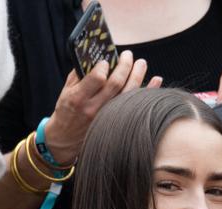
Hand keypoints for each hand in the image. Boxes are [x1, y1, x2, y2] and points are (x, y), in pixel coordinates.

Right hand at [44, 50, 162, 165]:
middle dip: (124, 66)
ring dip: (138, 75)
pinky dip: (148, 92)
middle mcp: (94, 108)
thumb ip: (80, 74)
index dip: (105, 66)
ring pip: (128, 94)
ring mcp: (106, 117)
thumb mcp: (66, 91)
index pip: (96, 79)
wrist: (66, 140)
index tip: (108, 59)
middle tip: (128, 55)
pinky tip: (156, 80)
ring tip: (141, 63)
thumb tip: (97, 57)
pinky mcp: (116, 123)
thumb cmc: (66, 111)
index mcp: (79, 98)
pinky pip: (136, 106)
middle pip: (116, 84)